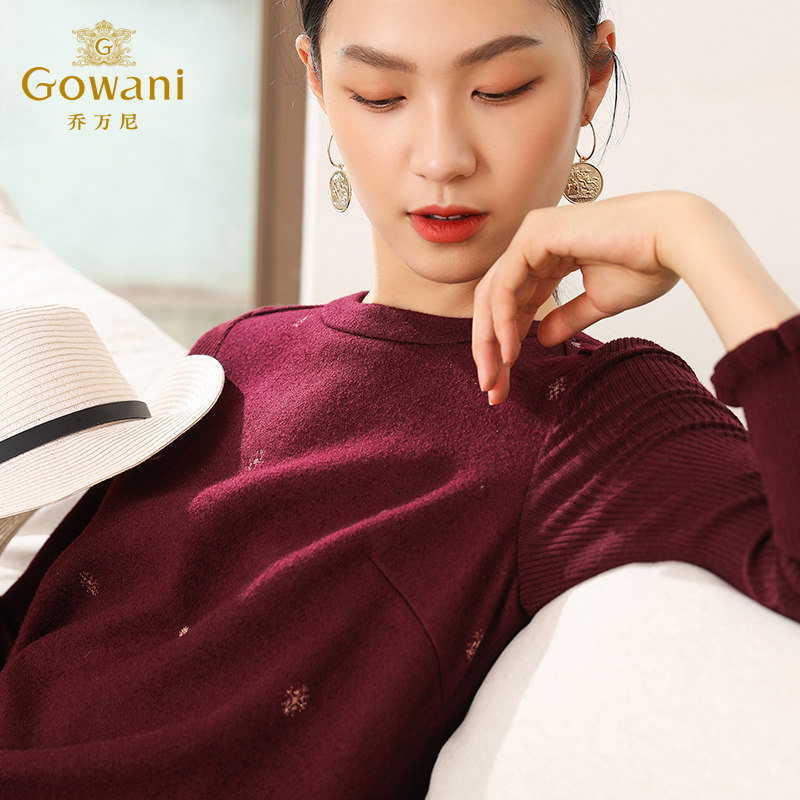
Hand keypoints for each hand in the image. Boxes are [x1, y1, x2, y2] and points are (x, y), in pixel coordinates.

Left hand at [470, 191, 796, 404]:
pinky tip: (508, 352)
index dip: (505, 344)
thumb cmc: (648, 264)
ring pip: (492, 295)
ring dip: (489, 341)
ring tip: (495, 378)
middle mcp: (534, 242)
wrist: (678, 240)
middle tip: (491, 390)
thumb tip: (543, 339)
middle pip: (495, 302)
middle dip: (488, 348)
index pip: (513, 304)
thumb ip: (567, 318)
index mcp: (549, 255)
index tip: (503, 384)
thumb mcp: (599, 301)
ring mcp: (531, 235)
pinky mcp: (535, 236)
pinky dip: (502, 322)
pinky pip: (504, 286)